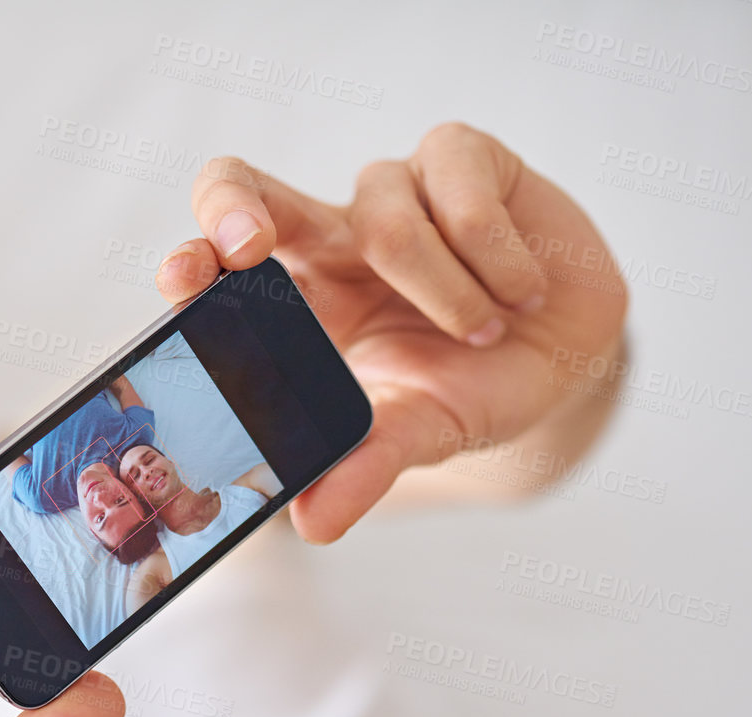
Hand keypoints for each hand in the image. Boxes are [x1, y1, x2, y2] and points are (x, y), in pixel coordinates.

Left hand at [156, 122, 628, 542]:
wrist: (566, 358)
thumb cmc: (469, 386)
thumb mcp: (419, 433)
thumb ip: (364, 470)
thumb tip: (312, 524)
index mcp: (298, 299)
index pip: (220, 260)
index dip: (193, 258)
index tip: (185, 280)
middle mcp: (331, 235)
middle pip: (249, 188)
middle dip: (236, 206)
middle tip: (249, 246)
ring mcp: (394, 188)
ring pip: (385, 220)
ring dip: (443, 293)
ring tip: (485, 330)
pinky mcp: (464, 157)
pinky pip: (462, 195)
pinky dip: (496, 259)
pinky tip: (522, 291)